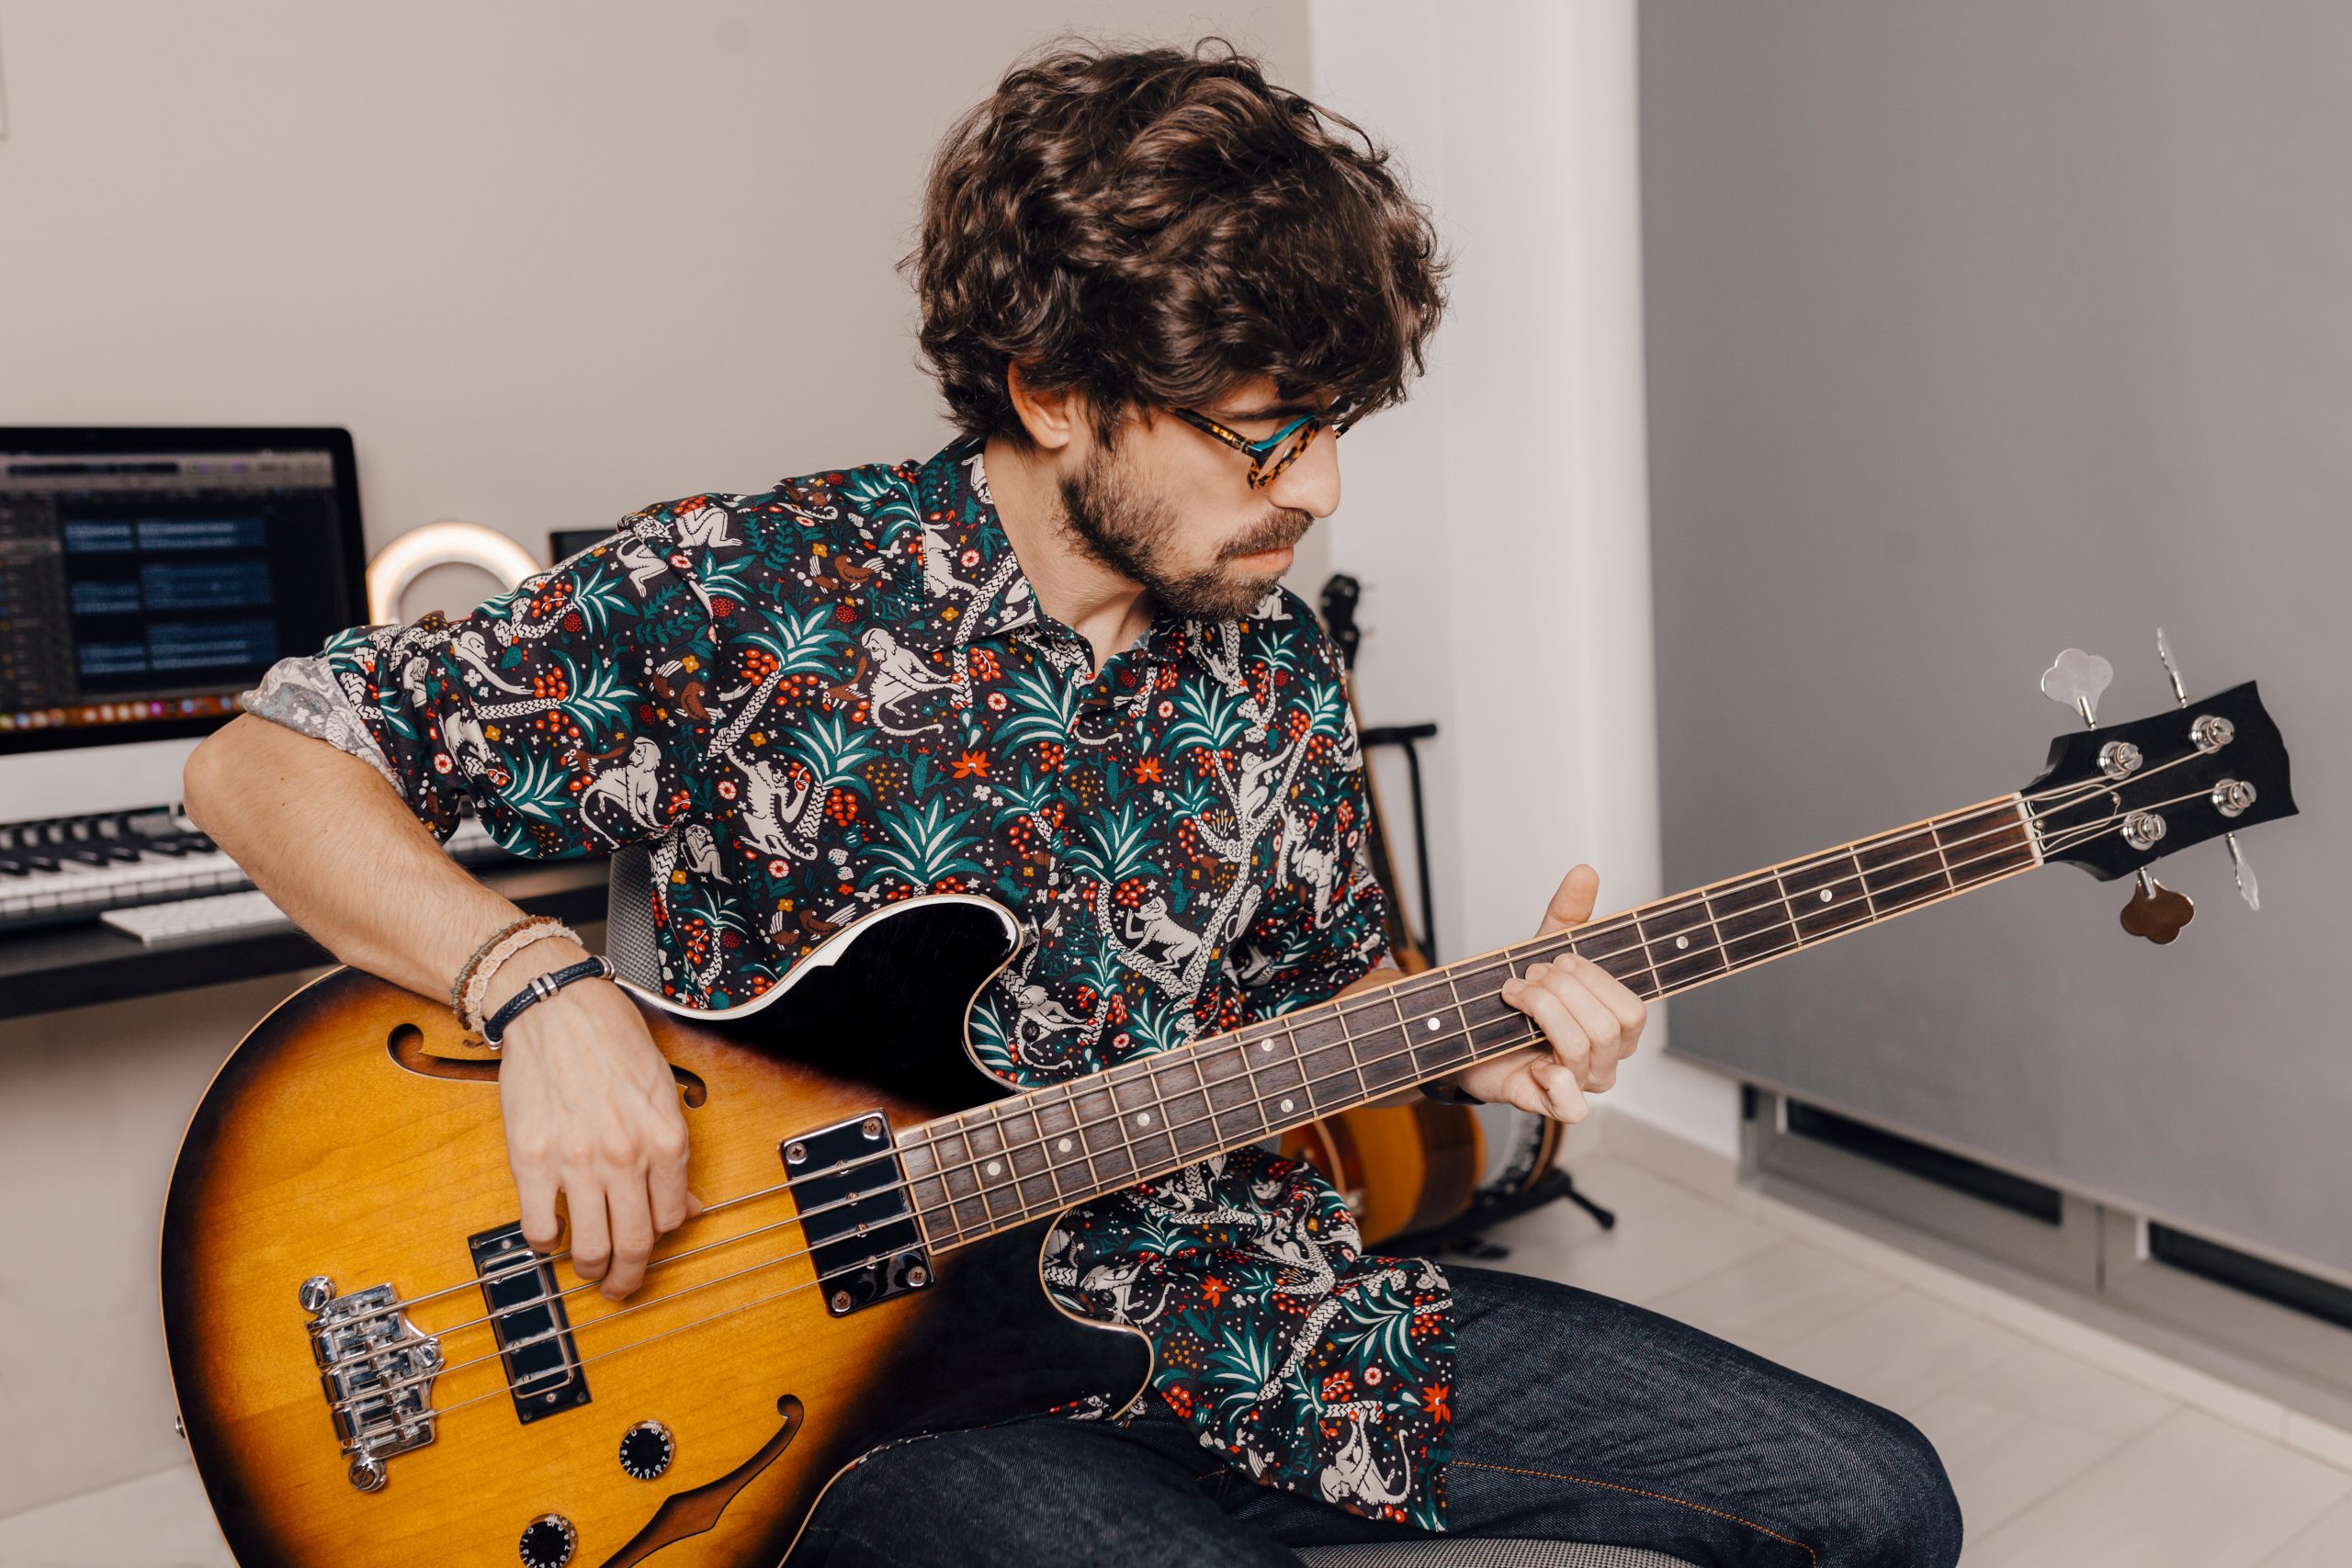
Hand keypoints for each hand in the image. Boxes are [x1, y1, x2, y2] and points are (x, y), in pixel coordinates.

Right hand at [490, 943, 700, 1298]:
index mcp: (666, 1138)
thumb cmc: (613, 1040)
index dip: (661, 1237)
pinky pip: (539, 1226)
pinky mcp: (532, 1159)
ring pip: (589, 1246)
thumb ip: (673, 1153)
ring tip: (588, 1271)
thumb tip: (687, 1208)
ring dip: (590, 1270)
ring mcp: (577, 1161)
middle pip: (633, 1243)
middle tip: (621, 1288)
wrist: (556, 1008)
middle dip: (629, 1277)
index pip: (671, 1217)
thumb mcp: (664, 1091)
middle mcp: (626, 1155)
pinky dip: (546, 1245)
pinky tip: (551, 1238)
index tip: (650, 1242)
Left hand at [1445, 865, 1648, 1122]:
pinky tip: (1530, 1058)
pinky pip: (1572, 1107)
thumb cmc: (1515, 997)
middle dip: (1561, 993)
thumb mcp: (1540, 949)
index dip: (1591, 979)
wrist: (1464, 1031)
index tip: (1554, 959)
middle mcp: (1605, 1059)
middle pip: (1608, 1027)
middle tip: (1528, 977)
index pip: (1631, 1008)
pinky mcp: (1548, 1106)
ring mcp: (1579, 1085)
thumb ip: (1567, 914)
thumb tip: (1585, 870)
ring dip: (1542, 1013)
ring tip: (1514, 997)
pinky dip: (1550, 1078)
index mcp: (1615, 1025)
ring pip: (1582, 1050)